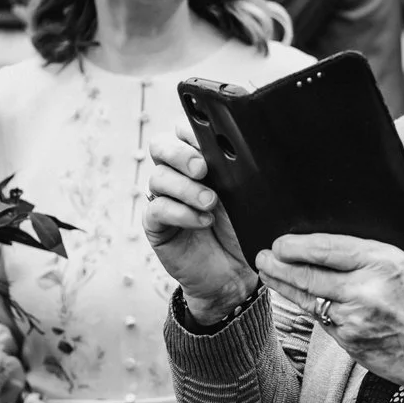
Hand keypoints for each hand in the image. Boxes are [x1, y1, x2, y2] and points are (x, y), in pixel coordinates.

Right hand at [143, 126, 255, 325]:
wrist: (236, 272)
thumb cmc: (243, 228)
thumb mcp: (247, 194)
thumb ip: (239, 170)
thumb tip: (247, 145)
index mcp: (198, 159)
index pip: (182, 130)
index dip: (189, 130)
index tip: (208, 139)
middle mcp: (177, 175)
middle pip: (160, 146)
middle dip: (180, 153)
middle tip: (203, 168)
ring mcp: (164, 199)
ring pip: (158, 177)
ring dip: (186, 188)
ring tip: (211, 203)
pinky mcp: (156, 225)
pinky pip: (157, 209)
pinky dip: (180, 213)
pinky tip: (203, 221)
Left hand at [258, 235, 403, 390]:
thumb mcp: (403, 265)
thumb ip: (365, 258)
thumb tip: (323, 251)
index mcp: (383, 261)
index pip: (327, 248)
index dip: (296, 246)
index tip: (279, 243)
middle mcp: (366, 289)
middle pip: (308, 275)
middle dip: (279, 266)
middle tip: (264, 258)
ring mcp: (355, 319)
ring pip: (309, 300)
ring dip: (285, 287)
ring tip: (270, 275)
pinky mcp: (351, 343)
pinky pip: (324, 322)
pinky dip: (312, 310)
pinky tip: (302, 301)